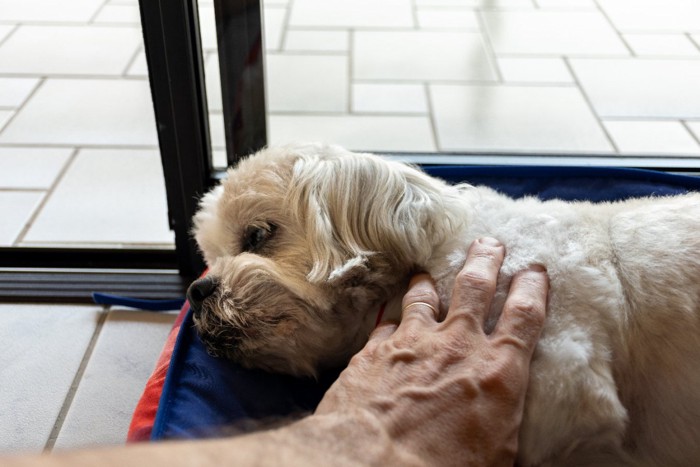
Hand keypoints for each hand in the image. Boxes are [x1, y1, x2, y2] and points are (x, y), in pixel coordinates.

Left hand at [315, 237, 547, 465]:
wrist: (371, 464)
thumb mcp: (498, 455)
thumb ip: (504, 421)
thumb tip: (505, 421)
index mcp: (497, 371)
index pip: (524, 315)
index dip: (532, 287)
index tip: (535, 269)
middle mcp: (457, 346)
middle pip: (475, 286)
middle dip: (485, 259)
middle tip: (489, 242)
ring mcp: (413, 343)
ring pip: (424, 296)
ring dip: (429, 283)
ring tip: (427, 274)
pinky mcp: (375, 351)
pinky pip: (387, 323)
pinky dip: (392, 318)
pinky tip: (390, 317)